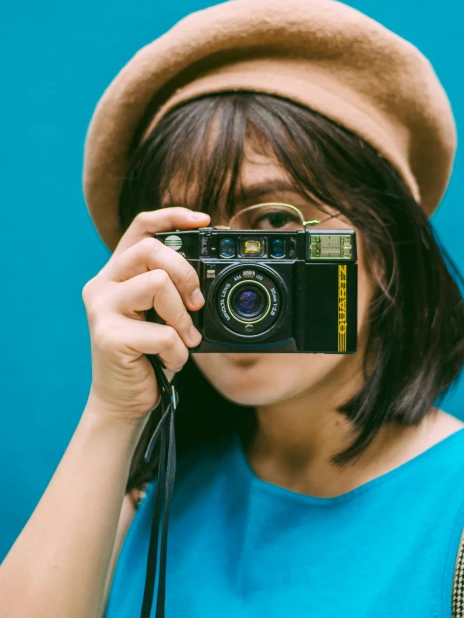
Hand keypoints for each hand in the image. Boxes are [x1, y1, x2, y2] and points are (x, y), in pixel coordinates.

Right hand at [81, 207, 209, 422]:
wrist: (123, 401)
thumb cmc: (147, 355)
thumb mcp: (159, 314)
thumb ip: (170, 288)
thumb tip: (207, 270)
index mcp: (116, 273)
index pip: (141, 227)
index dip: (172, 215)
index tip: (204, 221)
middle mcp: (102, 284)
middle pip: (152, 249)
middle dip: (186, 275)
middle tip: (196, 304)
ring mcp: (101, 309)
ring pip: (158, 284)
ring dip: (182, 318)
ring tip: (183, 339)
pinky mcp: (108, 336)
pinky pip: (163, 333)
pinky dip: (177, 352)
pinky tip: (168, 362)